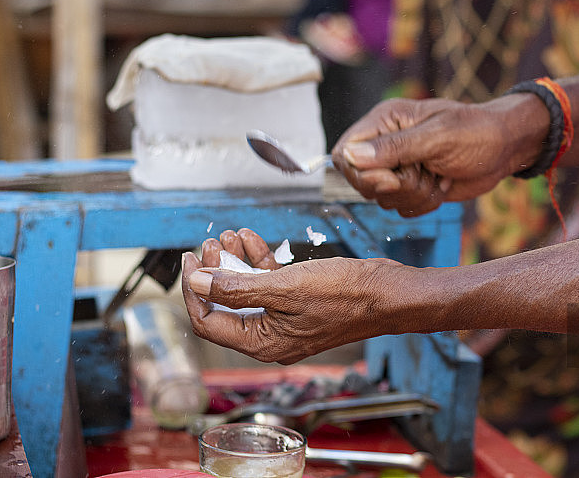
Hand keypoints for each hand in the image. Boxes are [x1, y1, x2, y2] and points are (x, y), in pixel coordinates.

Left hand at [181, 229, 406, 363]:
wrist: (388, 294)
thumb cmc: (345, 296)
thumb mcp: (284, 287)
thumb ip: (236, 287)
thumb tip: (198, 282)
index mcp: (262, 343)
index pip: (208, 321)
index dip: (193, 290)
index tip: (190, 260)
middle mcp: (270, 337)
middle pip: (225, 305)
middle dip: (214, 272)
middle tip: (210, 244)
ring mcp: (286, 320)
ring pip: (247, 291)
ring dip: (235, 262)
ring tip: (231, 235)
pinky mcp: (300, 304)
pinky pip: (270, 285)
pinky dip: (258, 262)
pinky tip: (252, 240)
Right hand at [331, 96, 548, 215]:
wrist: (506, 149)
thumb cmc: (477, 133)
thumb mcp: (437, 137)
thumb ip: (394, 147)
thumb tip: (351, 156)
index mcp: (384, 122)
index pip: (345, 153)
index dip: (362, 174)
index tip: (393, 179)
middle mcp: (385, 145)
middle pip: (362, 182)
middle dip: (397, 186)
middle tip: (426, 172)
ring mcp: (398, 168)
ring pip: (383, 199)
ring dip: (414, 195)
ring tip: (438, 175)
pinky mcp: (411, 187)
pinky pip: (401, 209)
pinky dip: (423, 204)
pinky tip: (441, 186)